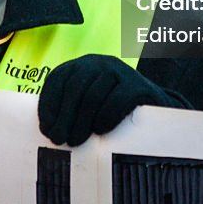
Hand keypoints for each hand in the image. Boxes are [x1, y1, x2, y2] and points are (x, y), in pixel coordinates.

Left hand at [38, 54, 188, 146]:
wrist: (156, 110)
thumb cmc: (114, 112)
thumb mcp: (90, 105)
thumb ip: (70, 110)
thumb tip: (49, 130)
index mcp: (83, 65)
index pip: (58, 79)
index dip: (49, 104)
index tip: (46, 128)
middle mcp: (100, 63)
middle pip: (74, 87)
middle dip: (63, 116)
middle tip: (59, 139)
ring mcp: (121, 71)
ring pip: (93, 94)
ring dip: (80, 121)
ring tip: (75, 141)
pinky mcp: (139, 85)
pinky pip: (117, 100)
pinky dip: (105, 117)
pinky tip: (99, 131)